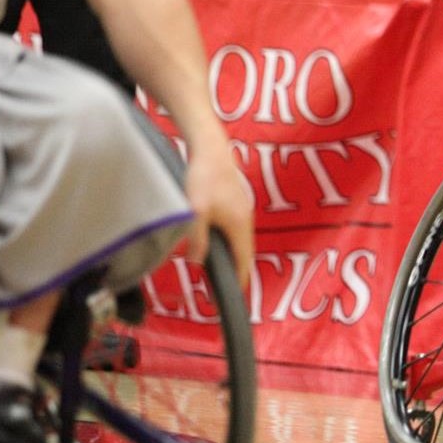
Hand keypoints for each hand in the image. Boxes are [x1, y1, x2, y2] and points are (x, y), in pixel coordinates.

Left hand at [182, 139, 253, 292]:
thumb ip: (197, 239)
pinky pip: (237, 228)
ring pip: (241, 238)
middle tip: (227, 285)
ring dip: (234, 253)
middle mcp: (246, 219)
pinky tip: (218, 239)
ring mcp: (243, 209)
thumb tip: (197, 262)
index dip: (240, 277)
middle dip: (238, 268)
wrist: (211, 150)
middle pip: (245, 250)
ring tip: (222, 266)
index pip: (244, 259)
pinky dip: (231, 240)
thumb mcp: (195, 212)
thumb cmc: (203, 179)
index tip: (236, 293)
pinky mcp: (237, 201)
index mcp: (239, 226)